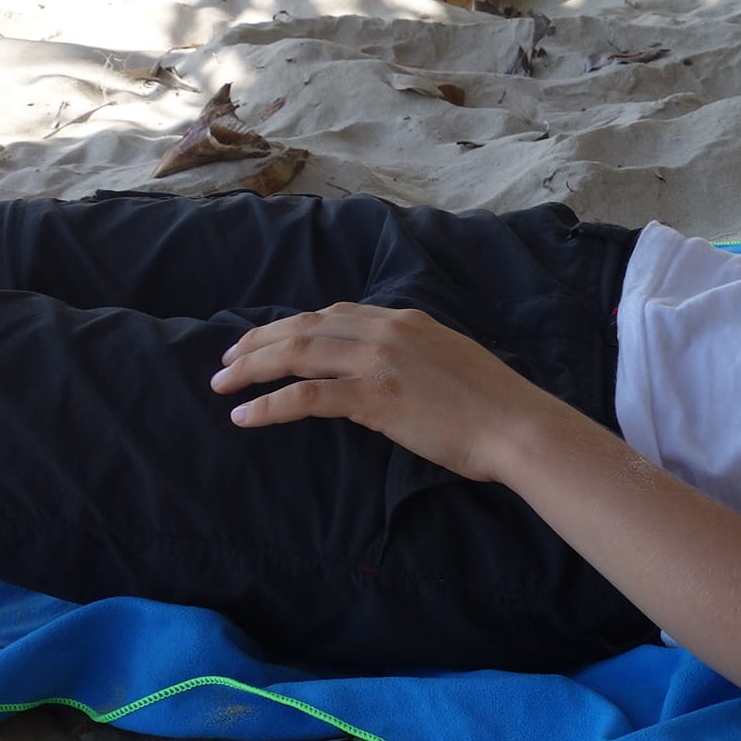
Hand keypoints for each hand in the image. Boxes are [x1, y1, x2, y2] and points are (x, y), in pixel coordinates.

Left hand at [210, 303, 572, 483]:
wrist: (518, 426)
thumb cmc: (495, 406)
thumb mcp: (451, 362)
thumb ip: (414, 357)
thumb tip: (392, 374)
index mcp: (405, 320)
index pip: (332, 314)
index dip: (290, 326)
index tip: (264, 342)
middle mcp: (387, 331)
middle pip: (303, 327)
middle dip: (256, 343)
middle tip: (225, 361)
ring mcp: (379, 361)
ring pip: (296, 353)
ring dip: (251, 368)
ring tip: (221, 384)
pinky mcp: (375, 397)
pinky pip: (306, 396)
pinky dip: (269, 404)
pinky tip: (245, 416)